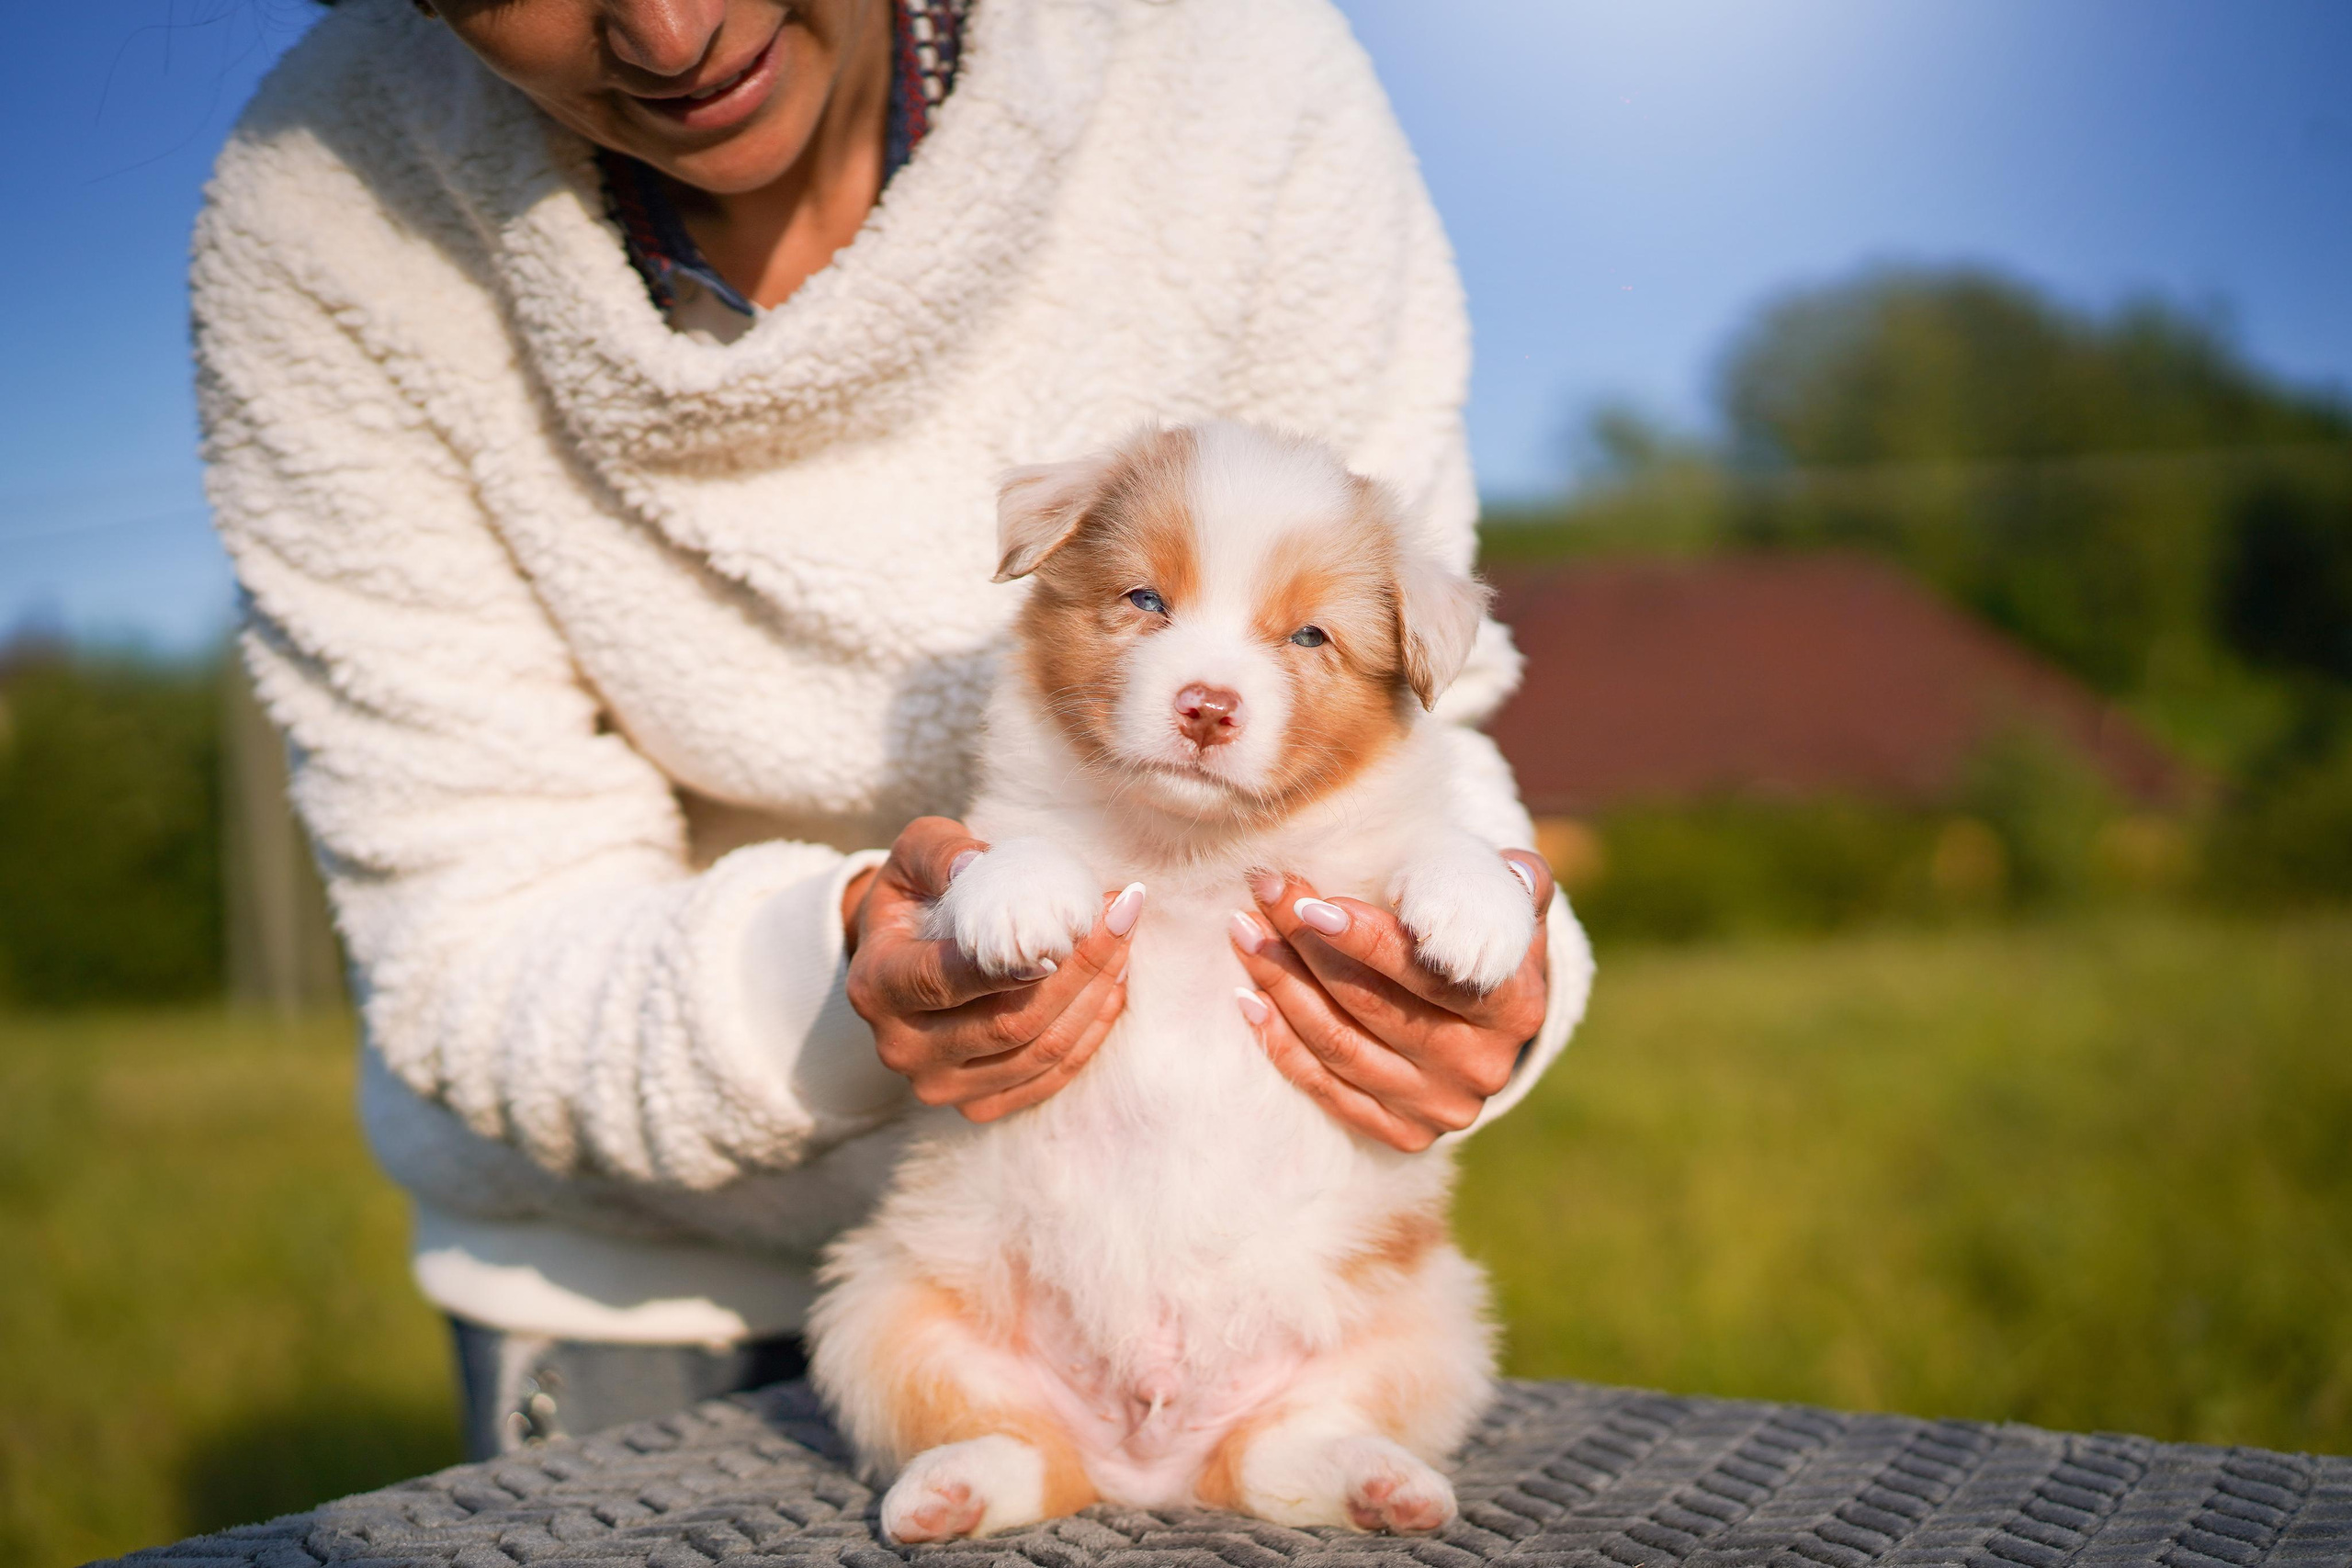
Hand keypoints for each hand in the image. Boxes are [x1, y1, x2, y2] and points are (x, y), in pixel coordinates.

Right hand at [843, 818, 1140, 1121]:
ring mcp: (940, 1086)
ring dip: (1095, 995)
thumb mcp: (913, 856)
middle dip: (1080, 967)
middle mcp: (902, 1049)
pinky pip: (1051, 1075)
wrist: (900, 961)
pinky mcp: (978, 1104)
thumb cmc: (915, 898)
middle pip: (1010, 1021)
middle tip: (1123, 914)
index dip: (1018, 959)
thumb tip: (974, 864)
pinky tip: (1113, 984)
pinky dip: (1091, 1030)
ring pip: (1040, 1051)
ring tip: (1125, 941)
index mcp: (876, 988)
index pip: (949, 981)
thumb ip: (940, 851)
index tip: (1083, 918)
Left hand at [1227, 854, 1552, 1151]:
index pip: (1433, 975)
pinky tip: (1250, 998)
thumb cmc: (1484, 935)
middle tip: (1264, 895)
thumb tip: (1514, 871)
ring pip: (1341, 1047)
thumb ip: (1513, 881)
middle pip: (1374, 1007)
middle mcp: (1482, 1068)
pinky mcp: (1403, 1134)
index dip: (1368, 941)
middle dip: (1308, 946)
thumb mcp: (1511, 903)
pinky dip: (1281, 1043)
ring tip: (1245, 932)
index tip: (1311, 904)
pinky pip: (1327, 1089)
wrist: (1482, 1012)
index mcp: (1516, 1008)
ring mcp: (1441, 1108)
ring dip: (1282, 986)